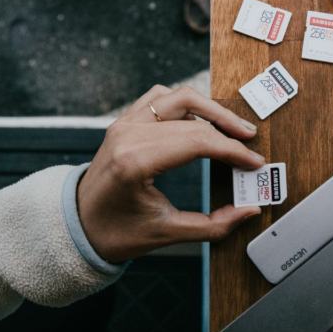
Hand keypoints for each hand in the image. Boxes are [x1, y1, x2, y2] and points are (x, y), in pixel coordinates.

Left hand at [77, 85, 264, 262]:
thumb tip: (250, 210)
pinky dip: (185, 103)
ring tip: (232, 127)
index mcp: (135, 161)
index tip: (254, 162)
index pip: (198, 142)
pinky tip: (202, 120)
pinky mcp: (124, 122)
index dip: (232, 150)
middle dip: (228, 130)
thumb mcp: (167, 234)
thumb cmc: (116, 233)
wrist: (77, 226)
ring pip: (178, 97)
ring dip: (210, 108)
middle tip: (250, 144)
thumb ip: (213, 225)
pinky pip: (160, 98)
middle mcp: (128, 135)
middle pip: (194, 120)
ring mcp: (124, 124)